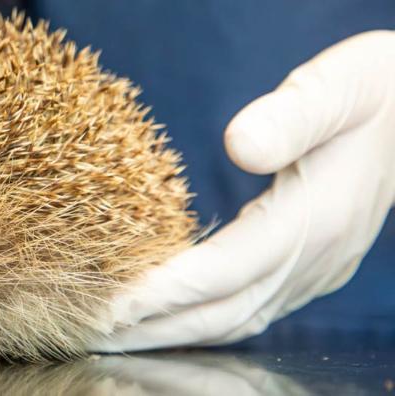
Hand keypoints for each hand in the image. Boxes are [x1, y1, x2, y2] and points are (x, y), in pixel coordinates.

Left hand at [91, 30, 394, 350]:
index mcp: (314, 219)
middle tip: (90, 331)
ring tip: (113, 335)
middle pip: (222, 312)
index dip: (166, 291)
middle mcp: (313, 259)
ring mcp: (314, 272)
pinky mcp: (310, 270)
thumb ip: (291, 115)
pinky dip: (201, 322)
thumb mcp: (338, 86)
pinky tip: (166, 320)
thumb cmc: (372, 92)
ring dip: (171, 333)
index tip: (111, 302)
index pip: (226, 271)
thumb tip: (239, 145)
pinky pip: (248, 312)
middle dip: (153, 328)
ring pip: (234, 321)